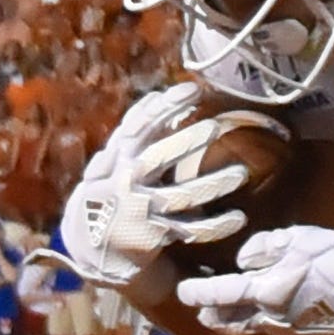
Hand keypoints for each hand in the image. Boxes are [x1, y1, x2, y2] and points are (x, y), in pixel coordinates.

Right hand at [63, 87, 269, 286]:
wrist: (91, 245)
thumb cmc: (108, 191)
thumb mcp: (110, 161)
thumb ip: (132, 133)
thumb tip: (154, 97)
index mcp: (118, 159)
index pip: (140, 127)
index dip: (164, 106)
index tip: (192, 89)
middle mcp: (128, 182)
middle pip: (159, 158)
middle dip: (186, 142)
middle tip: (216, 127)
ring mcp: (143, 209)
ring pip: (182, 196)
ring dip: (213, 185)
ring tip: (241, 174)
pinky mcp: (156, 233)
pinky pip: (191, 230)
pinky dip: (216, 226)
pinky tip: (239, 219)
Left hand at [175, 225, 333, 334]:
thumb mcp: (298, 239)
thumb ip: (264, 247)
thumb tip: (244, 259)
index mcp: (264, 292)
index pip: (219, 293)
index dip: (197, 292)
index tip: (183, 291)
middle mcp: (273, 318)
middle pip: (232, 322)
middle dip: (214, 316)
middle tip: (203, 311)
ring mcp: (294, 332)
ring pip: (258, 328)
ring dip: (242, 322)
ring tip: (234, 315)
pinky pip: (284, 331)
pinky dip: (273, 322)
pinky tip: (279, 314)